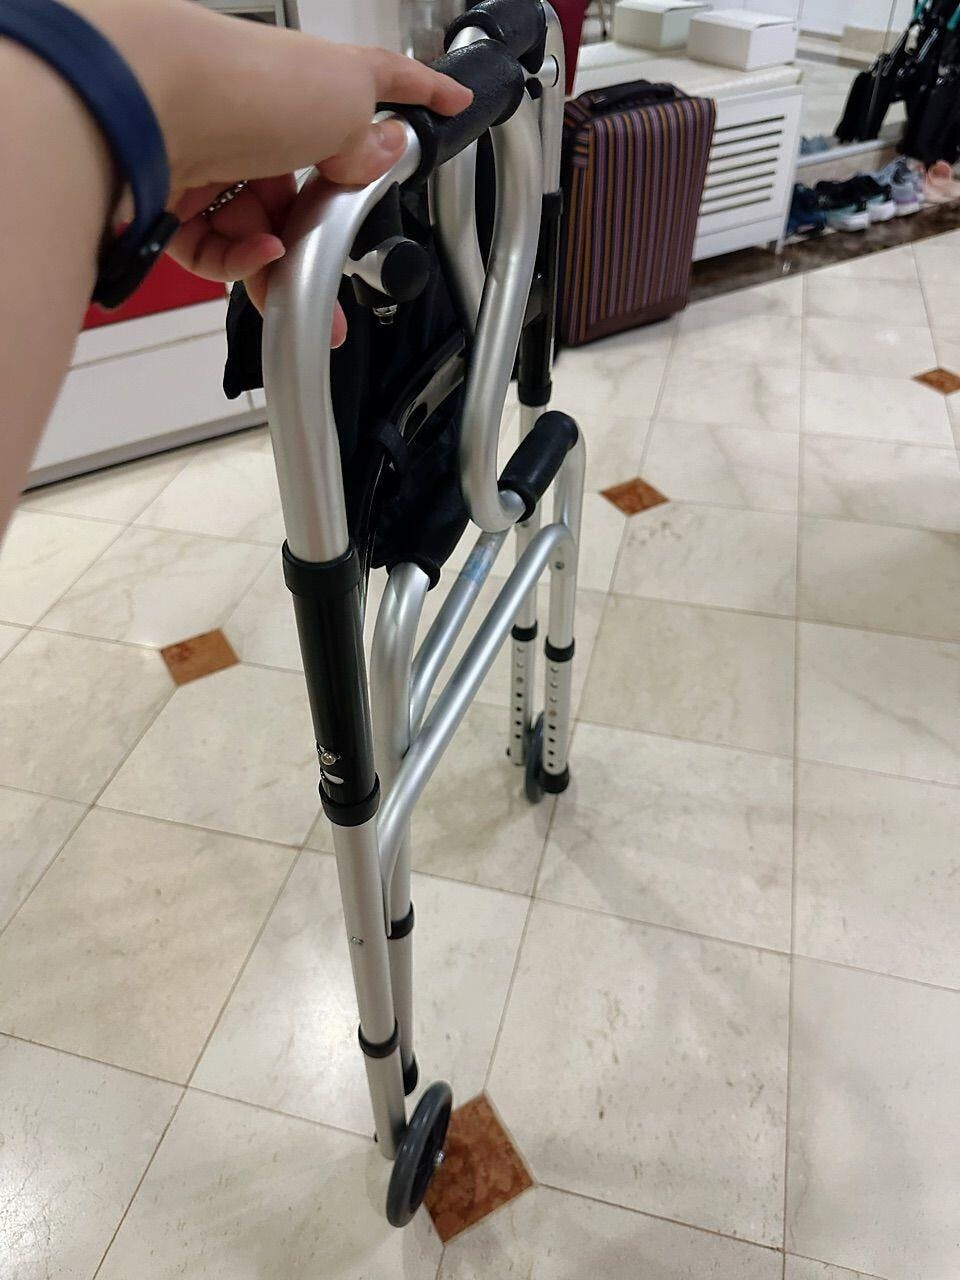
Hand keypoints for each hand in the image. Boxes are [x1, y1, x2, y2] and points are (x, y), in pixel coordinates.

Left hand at [74, 1, 471, 337]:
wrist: (149, 104)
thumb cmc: (242, 82)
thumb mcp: (342, 103)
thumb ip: (369, 137)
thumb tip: (382, 152)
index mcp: (306, 82)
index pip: (375, 83)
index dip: (419, 92)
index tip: (451, 104)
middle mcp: (259, 117)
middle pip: (305, 191)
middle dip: (322, 244)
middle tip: (339, 286)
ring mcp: (215, 157)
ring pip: (258, 231)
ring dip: (279, 261)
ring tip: (288, 269)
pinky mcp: (174, 198)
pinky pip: (217, 251)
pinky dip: (237, 260)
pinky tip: (254, 252)